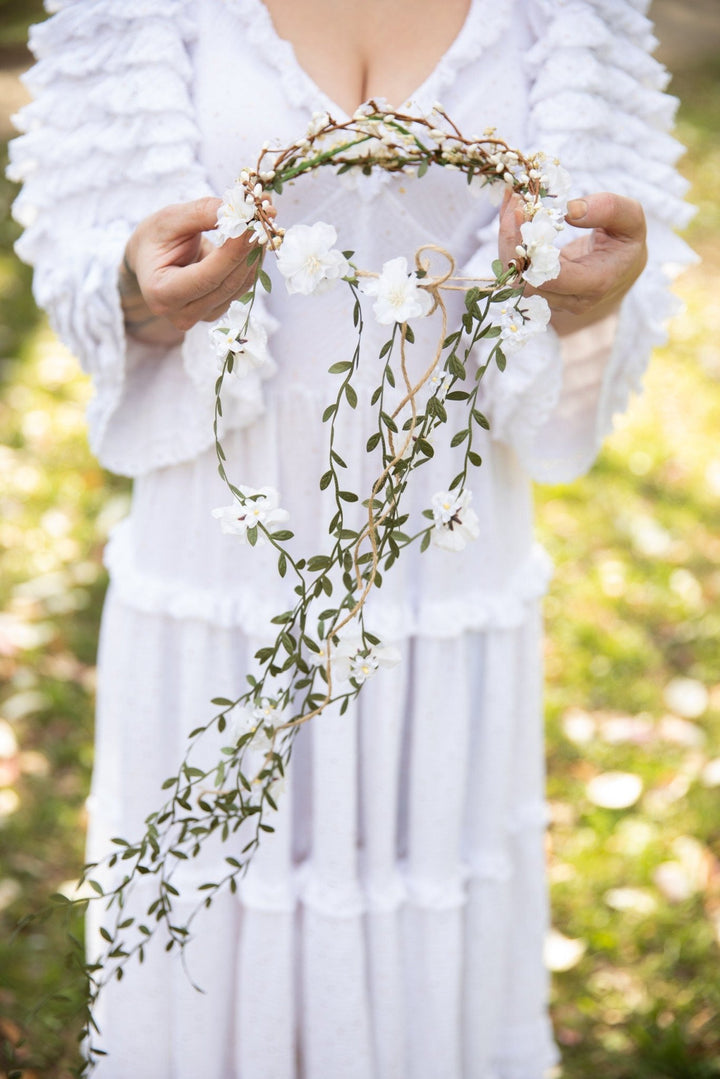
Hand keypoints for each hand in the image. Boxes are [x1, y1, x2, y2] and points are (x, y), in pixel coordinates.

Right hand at [120, 197, 264, 344]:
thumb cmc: (155, 239)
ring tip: (260, 222)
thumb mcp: (169, 219)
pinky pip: (243, 287)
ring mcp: (203, 316)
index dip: (233, 251)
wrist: (149, 262)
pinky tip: (252, 240)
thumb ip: (201, 214)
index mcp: (162, 293)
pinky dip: (251, 260)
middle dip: (248, 249)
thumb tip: (239, 210)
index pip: (206, 278)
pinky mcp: (218, 311)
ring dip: (255, 253)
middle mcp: (183, 314)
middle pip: (228, 284)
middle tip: (263, 217)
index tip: (251, 223)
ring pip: (241, 286)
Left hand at [498, 191, 647, 335]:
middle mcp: (571, 299)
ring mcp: (553, 301)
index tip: (523, 211)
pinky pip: (516, 273)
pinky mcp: (540, 295)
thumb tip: (570, 209)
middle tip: (513, 204)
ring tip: (510, 205)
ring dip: (507, 243)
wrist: (621, 271)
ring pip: (516, 280)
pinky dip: (509, 245)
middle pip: (526, 282)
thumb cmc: (626, 243)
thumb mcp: (632, 221)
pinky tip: (509, 216)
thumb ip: (609, 210)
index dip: (531, 247)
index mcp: (596, 283)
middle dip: (512, 243)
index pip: (552, 277)